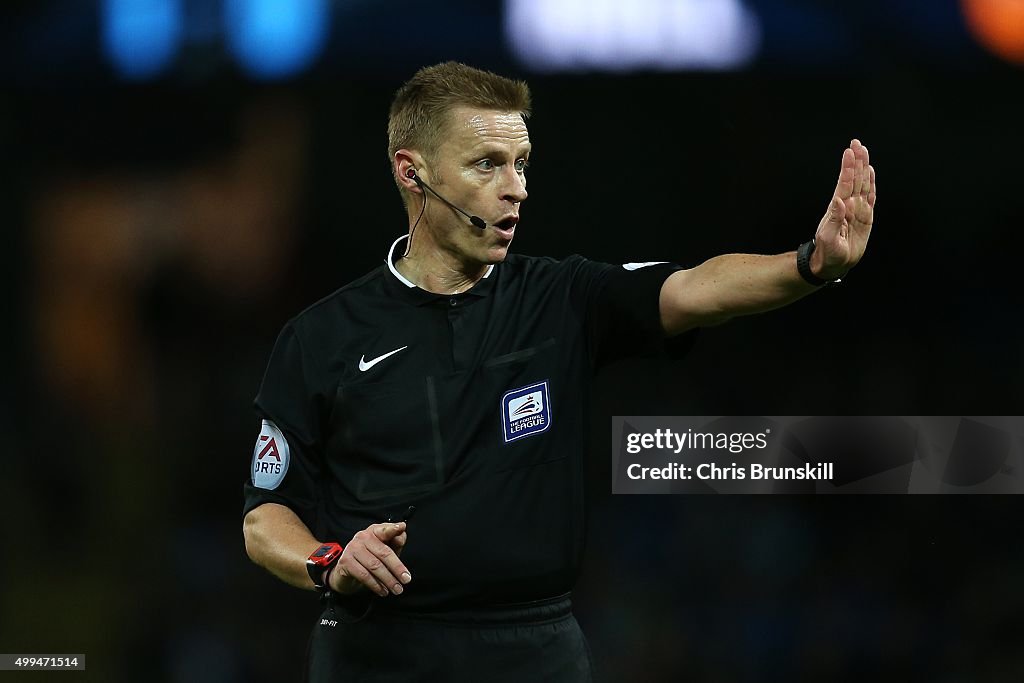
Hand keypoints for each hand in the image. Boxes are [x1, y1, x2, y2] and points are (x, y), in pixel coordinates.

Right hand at [327, 521, 411, 596]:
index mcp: (374, 531)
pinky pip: (364, 575)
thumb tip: (401, 537)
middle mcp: (362, 537)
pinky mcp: (346, 562)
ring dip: (388, 580)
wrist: (347, 572)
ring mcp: (353, 549)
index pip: (385, 529)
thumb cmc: (371, 559)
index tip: (401, 527)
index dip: (393, 529)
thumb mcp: (386, 550)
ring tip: (397, 589)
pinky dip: (375, 585)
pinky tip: (383, 591)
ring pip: (374, 566)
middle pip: (383, 553)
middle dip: (397, 568)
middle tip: (406, 580)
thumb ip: (395, 543)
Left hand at [811, 139, 876, 278]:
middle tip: (856, 143)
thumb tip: (838, 201)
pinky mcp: (866, 216)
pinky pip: (870, 197)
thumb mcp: (829, 238)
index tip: (849, 152)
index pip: (844, 184)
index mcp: (838, 208)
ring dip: (863, 168)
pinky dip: (872, 184)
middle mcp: (848, 205)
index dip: (847, 168)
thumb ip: (833, 219)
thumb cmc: (829, 252)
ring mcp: (857, 209)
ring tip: (863, 151)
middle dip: (856, 161)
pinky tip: (871, 172)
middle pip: (854, 179)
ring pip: (862, 184)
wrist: (835, 263)